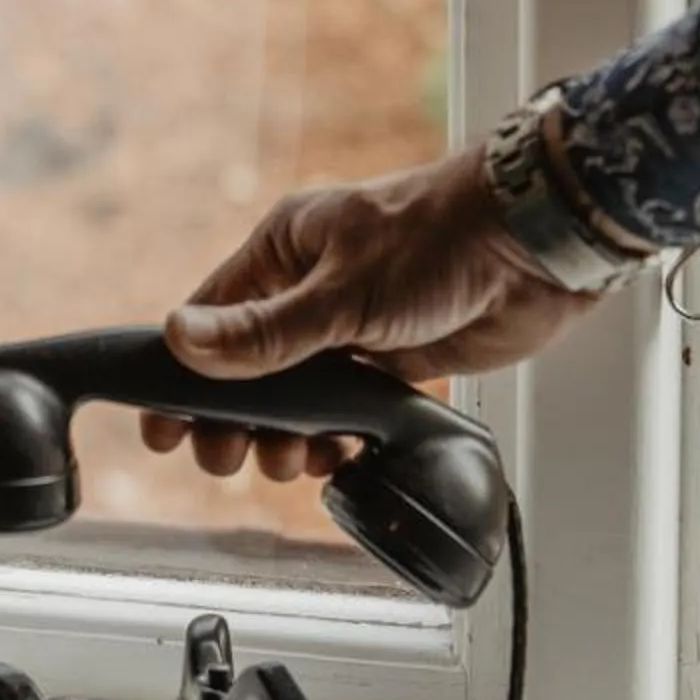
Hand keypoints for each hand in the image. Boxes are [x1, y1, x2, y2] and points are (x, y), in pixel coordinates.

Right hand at [144, 144, 596, 481]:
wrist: (536, 246)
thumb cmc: (439, 238)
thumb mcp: (342, 291)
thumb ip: (264, 330)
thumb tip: (179, 340)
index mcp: (284, 250)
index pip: (209, 318)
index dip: (180, 376)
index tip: (163, 431)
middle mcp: (310, 286)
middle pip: (246, 370)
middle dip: (234, 421)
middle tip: (227, 459)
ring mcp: (352, 325)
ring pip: (296, 398)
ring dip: (286, 438)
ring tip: (293, 461)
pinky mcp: (395, 359)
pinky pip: (345, 411)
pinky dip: (335, 440)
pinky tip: (337, 456)